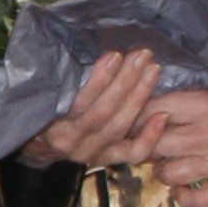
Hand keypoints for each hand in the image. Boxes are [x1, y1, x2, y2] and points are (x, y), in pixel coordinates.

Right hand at [31, 49, 166, 168]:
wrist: (44, 145)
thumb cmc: (48, 111)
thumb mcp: (47, 97)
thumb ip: (64, 80)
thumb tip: (86, 46)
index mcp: (55, 124)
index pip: (81, 101)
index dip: (100, 79)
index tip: (115, 55)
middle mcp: (74, 141)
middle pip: (104, 111)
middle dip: (126, 81)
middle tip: (142, 55)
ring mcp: (93, 153)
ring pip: (120, 126)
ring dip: (139, 96)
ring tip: (153, 70)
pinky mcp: (109, 160)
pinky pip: (133, 152)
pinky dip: (149, 136)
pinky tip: (163, 115)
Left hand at [145, 82, 207, 206]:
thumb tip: (185, 105)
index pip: (155, 109)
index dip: (140, 113)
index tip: (138, 114)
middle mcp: (207, 135)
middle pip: (153, 143)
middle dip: (146, 143)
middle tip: (149, 141)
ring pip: (167, 173)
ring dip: (162, 169)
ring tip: (169, 164)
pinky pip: (195, 201)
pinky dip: (183, 198)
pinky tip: (184, 190)